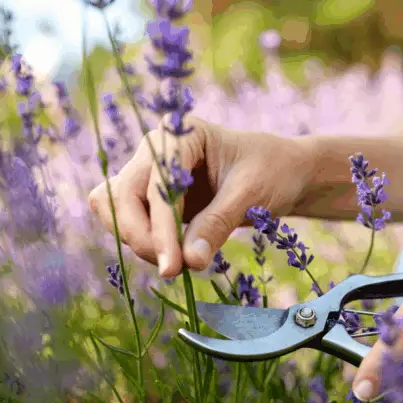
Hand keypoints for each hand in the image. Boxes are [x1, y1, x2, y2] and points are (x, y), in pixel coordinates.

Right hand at [88, 115, 316, 276]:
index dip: (159, 226)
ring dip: (140, 242)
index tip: (173, 265)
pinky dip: (146, 243)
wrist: (286, 174)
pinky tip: (175, 257)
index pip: (155, 183)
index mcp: (182, 133)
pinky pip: (131, 223)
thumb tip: (189, 261)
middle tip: (173, 269)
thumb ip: (218, 224)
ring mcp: (152, 173)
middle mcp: (157, 149)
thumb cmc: (274, 172)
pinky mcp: (153, 199)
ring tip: (179, 264)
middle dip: (141, 236)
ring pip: (117, 210)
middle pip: (121, 195)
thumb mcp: (251, 194)